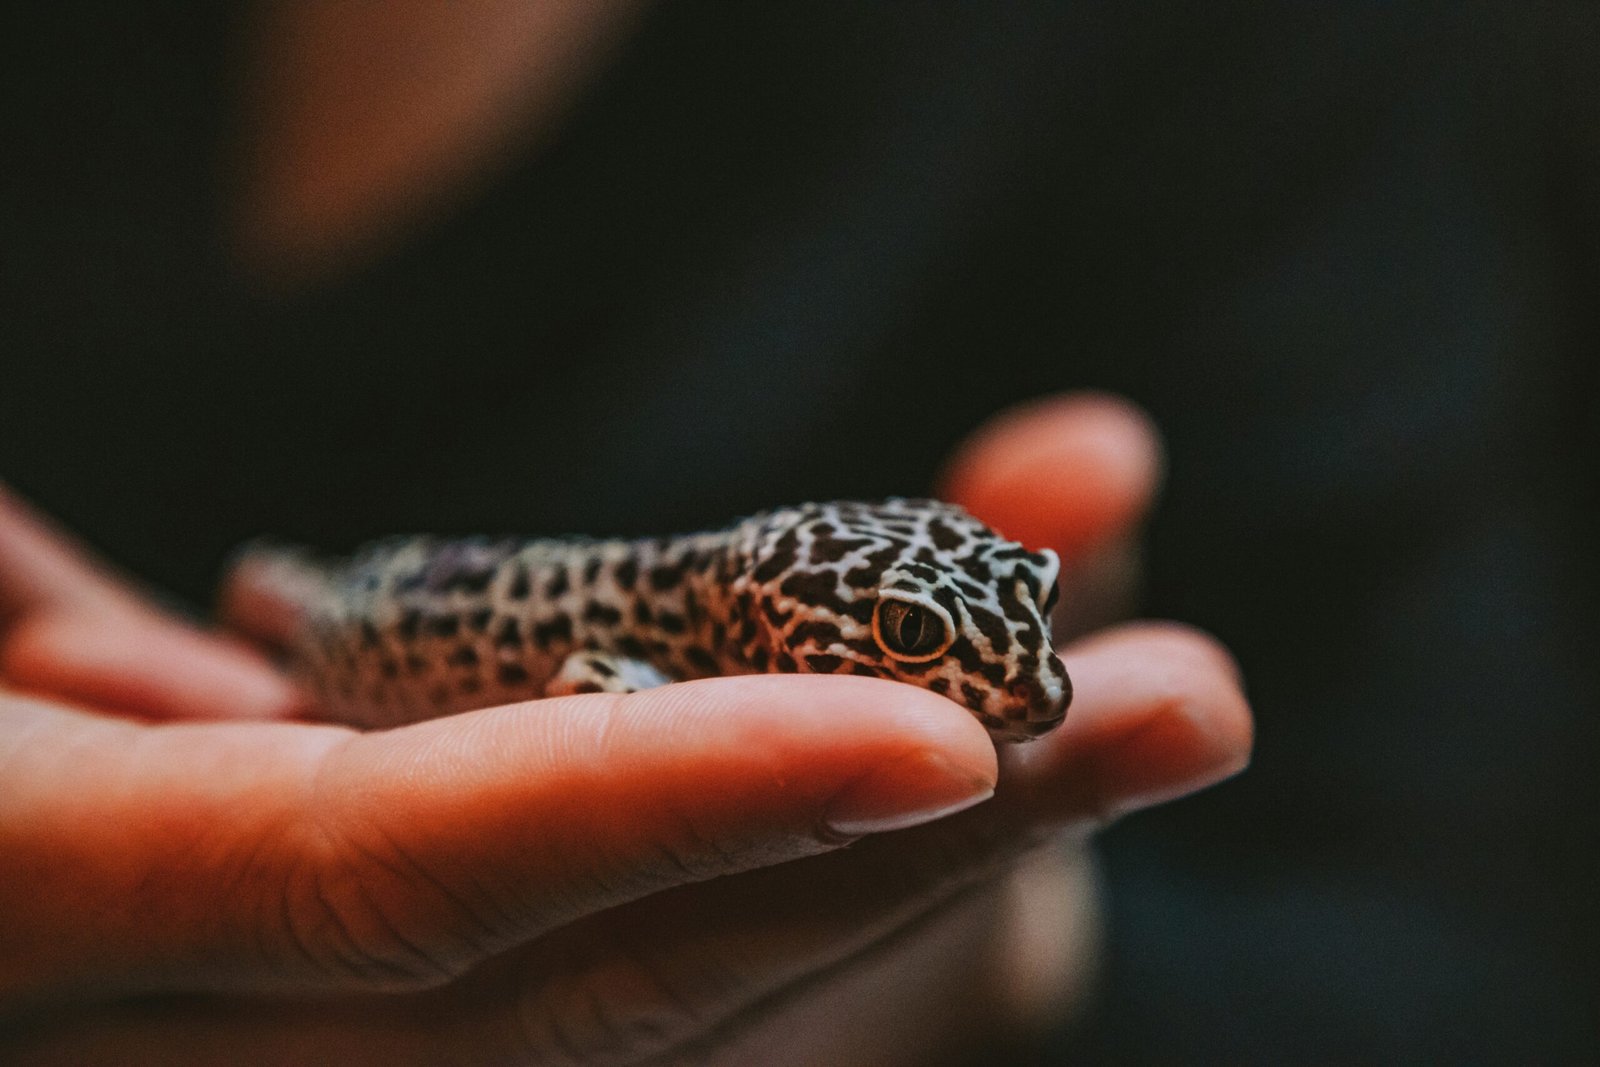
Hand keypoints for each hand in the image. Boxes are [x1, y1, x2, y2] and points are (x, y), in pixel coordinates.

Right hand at [0, 394, 1249, 1064]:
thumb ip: (65, 657)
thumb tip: (225, 684)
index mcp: (46, 905)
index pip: (403, 876)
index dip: (669, 811)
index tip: (943, 733)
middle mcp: (195, 1026)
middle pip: (613, 978)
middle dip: (918, 849)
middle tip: (1184, 698)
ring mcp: (292, 1032)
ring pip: (636, 991)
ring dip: (899, 861)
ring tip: (1127, 712)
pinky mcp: (360, 994)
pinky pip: (584, 962)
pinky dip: (764, 873)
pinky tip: (948, 790)